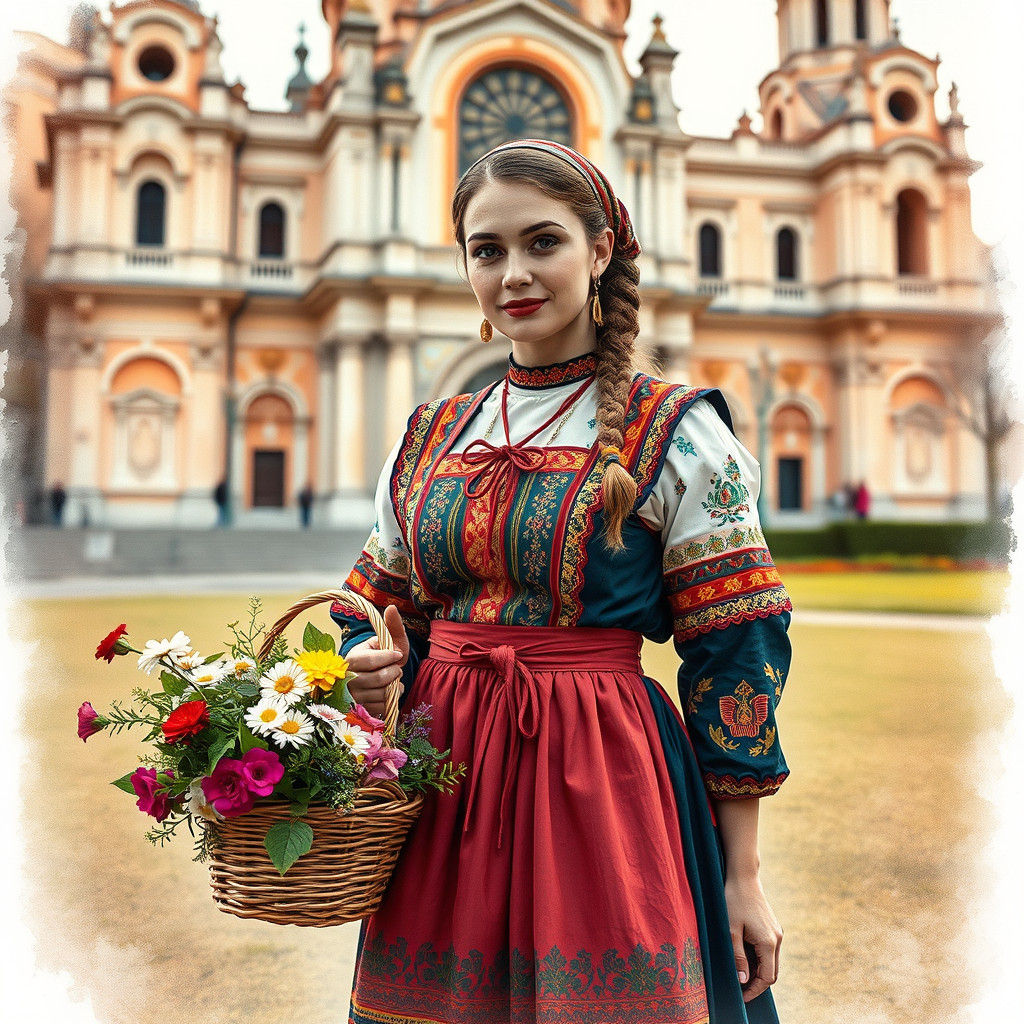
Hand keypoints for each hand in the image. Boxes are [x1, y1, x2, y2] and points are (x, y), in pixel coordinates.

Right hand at [342, 605, 409, 718]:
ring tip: (391, 679)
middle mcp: (347, 679)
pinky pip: (384, 708)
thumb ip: (392, 626)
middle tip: (395, 668)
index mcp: (351, 659)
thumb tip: (391, 607)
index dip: (389, 658)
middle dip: (395, 672)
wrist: (379, 679)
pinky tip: (387, 692)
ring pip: (384, 694)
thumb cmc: (385, 656)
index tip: (398, 655)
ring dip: (395, 686)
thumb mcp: (390, 641)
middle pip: (380, 678)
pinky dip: (391, 699)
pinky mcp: (361, 712)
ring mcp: (353, 697)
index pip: (371, 661)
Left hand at [723, 872, 782, 1001]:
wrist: (743, 877)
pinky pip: (769, 950)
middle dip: (757, 983)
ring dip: (758, 971)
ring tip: (740, 975)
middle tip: (739, 989)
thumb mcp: (731, 931)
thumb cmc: (734, 901)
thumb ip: (738, 957)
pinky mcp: (772, 927)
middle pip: (772, 972)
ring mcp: (777, 933)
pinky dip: (759, 959)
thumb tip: (743, 981)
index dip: (755, 990)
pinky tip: (744, 957)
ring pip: (771, 962)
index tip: (741, 996)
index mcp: (768, 942)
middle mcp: (777, 939)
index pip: (767, 977)